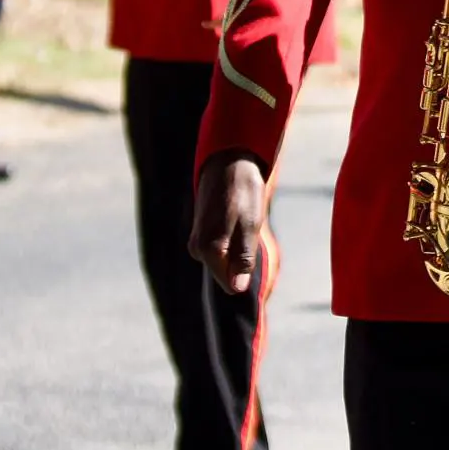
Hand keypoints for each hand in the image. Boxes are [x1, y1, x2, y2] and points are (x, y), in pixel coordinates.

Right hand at [190, 154, 268, 295]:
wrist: (228, 161)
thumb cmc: (243, 192)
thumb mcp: (251, 226)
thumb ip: (243, 259)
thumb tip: (237, 288)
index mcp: (208, 250)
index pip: (231, 284)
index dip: (247, 269)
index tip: (251, 243)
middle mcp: (196, 249)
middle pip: (227, 272)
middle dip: (242, 257)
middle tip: (248, 228)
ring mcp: (196, 240)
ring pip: (225, 259)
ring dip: (238, 246)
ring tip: (241, 219)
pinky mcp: (200, 232)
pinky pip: (221, 247)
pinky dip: (232, 237)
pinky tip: (235, 217)